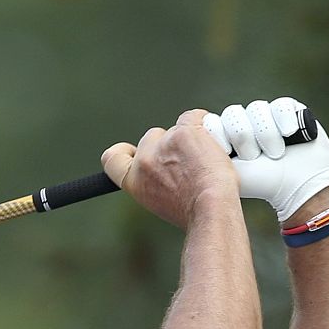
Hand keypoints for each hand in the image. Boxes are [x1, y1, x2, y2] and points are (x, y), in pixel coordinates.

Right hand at [102, 109, 240, 229]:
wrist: (211, 209)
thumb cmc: (194, 211)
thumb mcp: (161, 202)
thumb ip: (155, 181)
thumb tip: (167, 171)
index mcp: (134, 181)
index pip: (113, 158)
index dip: (122, 151)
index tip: (131, 150)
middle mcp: (144, 161)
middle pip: (151, 138)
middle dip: (170, 144)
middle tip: (190, 161)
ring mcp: (164, 144)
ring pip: (176, 128)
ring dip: (190, 138)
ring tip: (207, 160)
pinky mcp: (185, 132)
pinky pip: (194, 117)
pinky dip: (205, 124)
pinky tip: (216, 141)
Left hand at [201, 98, 328, 221]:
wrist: (298, 186)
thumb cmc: (260, 183)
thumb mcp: (223, 172)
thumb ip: (200, 155)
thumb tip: (176, 140)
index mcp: (225, 136)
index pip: (212, 122)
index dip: (219, 138)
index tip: (227, 156)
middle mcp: (245, 122)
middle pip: (232, 114)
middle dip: (242, 139)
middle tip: (251, 158)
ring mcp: (266, 115)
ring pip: (255, 109)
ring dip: (265, 135)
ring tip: (274, 154)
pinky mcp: (290, 110)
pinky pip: (280, 105)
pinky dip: (284, 121)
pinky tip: (289, 135)